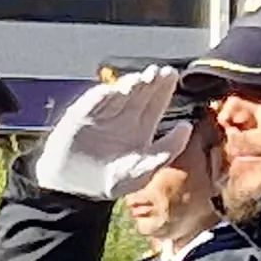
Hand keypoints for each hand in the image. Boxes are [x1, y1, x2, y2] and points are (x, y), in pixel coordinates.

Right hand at [30, 66, 189, 199]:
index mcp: (141, 126)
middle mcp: (124, 115)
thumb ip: (167, 150)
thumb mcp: (144, 170)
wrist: (73, 189)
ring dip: (129, 84)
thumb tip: (187, 127)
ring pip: (119, 93)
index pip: (156, 101)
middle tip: (159, 72)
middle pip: (140, 92)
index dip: (164, 87)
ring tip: (140, 80)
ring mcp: (103, 113)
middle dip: (150, 80)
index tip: (171, 75)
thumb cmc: (109, 181)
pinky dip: (103, 95)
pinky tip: (113, 91)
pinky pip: (93, 102)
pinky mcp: (81, 115)